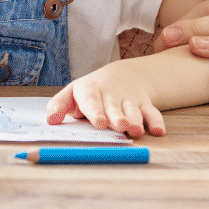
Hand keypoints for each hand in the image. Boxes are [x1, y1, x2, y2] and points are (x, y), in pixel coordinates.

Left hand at [45, 61, 163, 137]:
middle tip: (119, 126)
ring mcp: (129, 100)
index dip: (96, 111)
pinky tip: (159, 131)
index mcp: (91, 91)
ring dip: (136, 120)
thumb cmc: (91, 91)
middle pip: (115, 107)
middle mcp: (111, 95)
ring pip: (134, 110)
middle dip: (117, 117)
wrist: (121, 77)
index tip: (99, 122)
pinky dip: (157, 122)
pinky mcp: (144, 105)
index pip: (92, 101)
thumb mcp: (72, 94)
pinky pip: (153, 113)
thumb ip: (59, 105)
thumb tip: (50, 121)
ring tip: (136, 130)